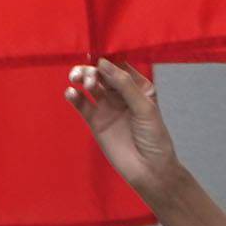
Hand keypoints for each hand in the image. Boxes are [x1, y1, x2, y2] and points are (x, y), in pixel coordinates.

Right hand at [66, 61, 181, 200]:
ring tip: (78, 80)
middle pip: (102, 74)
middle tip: (87, 75)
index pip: (120, 67)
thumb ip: (124, 85)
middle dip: (92, 70)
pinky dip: (74, 97)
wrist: (148, 169)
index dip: (108, 60)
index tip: (97, 56)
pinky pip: (82, 104)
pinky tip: (70, 93)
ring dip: (82, 79)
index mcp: (139, 87)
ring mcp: (107, 107)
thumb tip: (103, 64)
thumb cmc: (154, 137)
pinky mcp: (95, 121)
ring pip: (90, 86)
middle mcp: (121, 94)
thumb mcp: (144, 107)